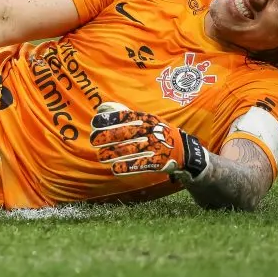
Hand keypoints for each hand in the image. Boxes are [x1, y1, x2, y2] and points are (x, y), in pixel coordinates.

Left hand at [89, 102, 210, 182]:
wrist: (183, 149)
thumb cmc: (158, 131)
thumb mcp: (146, 118)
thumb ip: (124, 113)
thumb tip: (102, 108)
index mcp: (145, 119)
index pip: (123, 117)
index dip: (107, 120)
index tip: (95, 123)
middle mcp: (148, 131)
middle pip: (122, 134)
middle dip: (104, 137)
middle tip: (94, 140)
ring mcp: (152, 147)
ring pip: (127, 150)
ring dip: (110, 153)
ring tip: (101, 155)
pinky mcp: (155, 162)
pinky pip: (138, 165)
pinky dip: (125, 167)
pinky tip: (114, 168)